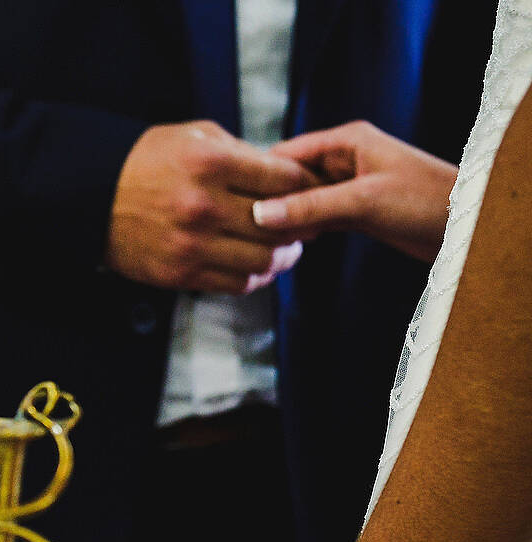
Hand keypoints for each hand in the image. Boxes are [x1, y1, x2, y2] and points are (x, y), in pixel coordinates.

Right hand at [107, 120, 311, 293]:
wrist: (91, 195)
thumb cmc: (145, 161)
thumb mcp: (194, 137)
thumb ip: (241, 152)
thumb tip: (284, 172)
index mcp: (211, 163)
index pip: (285, 180)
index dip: (308, 186)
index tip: (310, 189)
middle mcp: (203, 206)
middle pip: (280, 224)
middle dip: (301, 225)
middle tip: (305, 223)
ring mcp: (191, 244)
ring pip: (263, 260)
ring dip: (281, 256)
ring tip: (282, 248)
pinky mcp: (179, 272)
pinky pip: (235, 284)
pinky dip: (253, 277)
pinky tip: (253, 264)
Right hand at [256, 121, 456, 262]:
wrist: (467, 226)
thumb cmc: (427, 201)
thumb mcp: (364, 201)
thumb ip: (311, 206)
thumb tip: (261, 213)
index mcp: (347, 141)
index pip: (286, 153)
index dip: (258, 175)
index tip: (231, 199)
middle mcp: (345, 158)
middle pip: (290, 177)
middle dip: (268, 200)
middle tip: (242, 225)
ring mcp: (348, 185)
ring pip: (301, 199)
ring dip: (284, 217)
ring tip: (260, 237)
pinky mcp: (355, 210)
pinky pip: (316, 215)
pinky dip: (302, 228)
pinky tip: (287, 243)